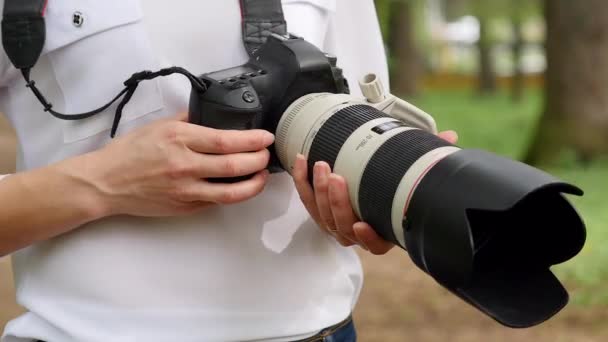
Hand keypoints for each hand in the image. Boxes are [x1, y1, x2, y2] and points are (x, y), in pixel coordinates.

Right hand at [81, 114, 274, 216]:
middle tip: (266, 155)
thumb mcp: (158, 126)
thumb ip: (188, 121)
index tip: (266, 138)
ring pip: (230, 192)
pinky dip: (232, 194)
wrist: (106, 183)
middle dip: (258, 160)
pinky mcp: (184, 207)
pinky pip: (215, 202)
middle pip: (234, 165)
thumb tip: (212, 117)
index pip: (225, 140)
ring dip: (253, 184)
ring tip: (261, 176)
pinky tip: (240, 186)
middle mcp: (184, 165)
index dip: (252, 140)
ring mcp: (185, 190)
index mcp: (179, 139)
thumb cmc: (129, 152)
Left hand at [292, 130, 458, 254]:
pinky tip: (303, 162)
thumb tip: (451, 137)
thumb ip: (429, 158)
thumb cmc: (392, 183)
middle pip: (342, 225)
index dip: (368, 237)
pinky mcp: (318, 210)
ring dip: (320, 190)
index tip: (362, 224)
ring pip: (323, 215)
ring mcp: (336, 223)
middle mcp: (357, 233)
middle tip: (337, 176)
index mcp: (383, 231)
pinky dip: (303, 181)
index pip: (376, 244)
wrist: (365, 182)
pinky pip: (307, 200)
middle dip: (338, 201)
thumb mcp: (412, 171)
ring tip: (321, 165)